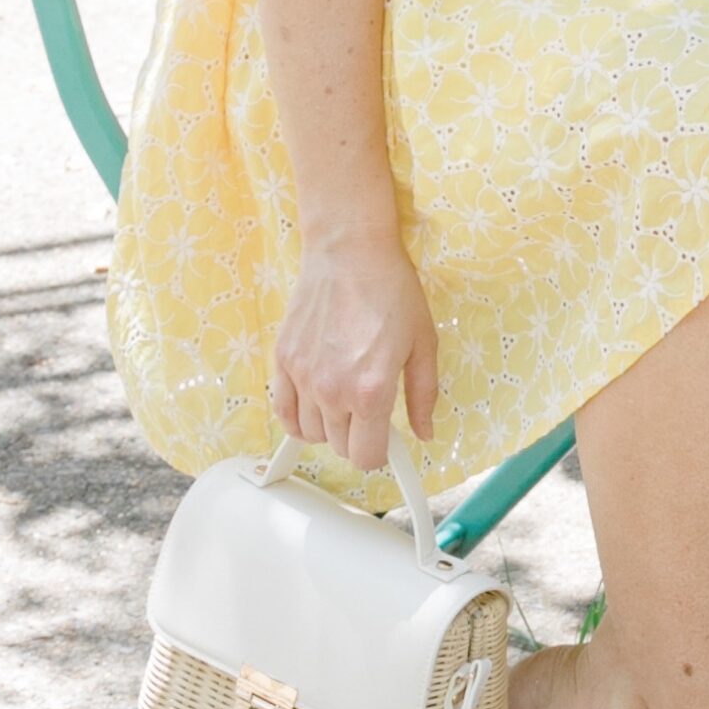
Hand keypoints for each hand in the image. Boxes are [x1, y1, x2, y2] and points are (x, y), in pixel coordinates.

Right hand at [268, 232, 436, 474]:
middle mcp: (333, 390)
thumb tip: (424, 434)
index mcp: (371, 390)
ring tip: (344, 398)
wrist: (350, 251)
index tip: (386, 439)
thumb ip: (423, 395)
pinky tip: (314, 404)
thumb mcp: (423, 342)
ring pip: (311, 434)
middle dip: (358, 436)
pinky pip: (283, 412)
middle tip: (370, 408)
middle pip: (340, 448)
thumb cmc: (392, 291)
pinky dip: (297, 418)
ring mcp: (303, 377)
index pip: (366, 457)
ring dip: (329, 427)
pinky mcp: (283, 362)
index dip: (380, 453)